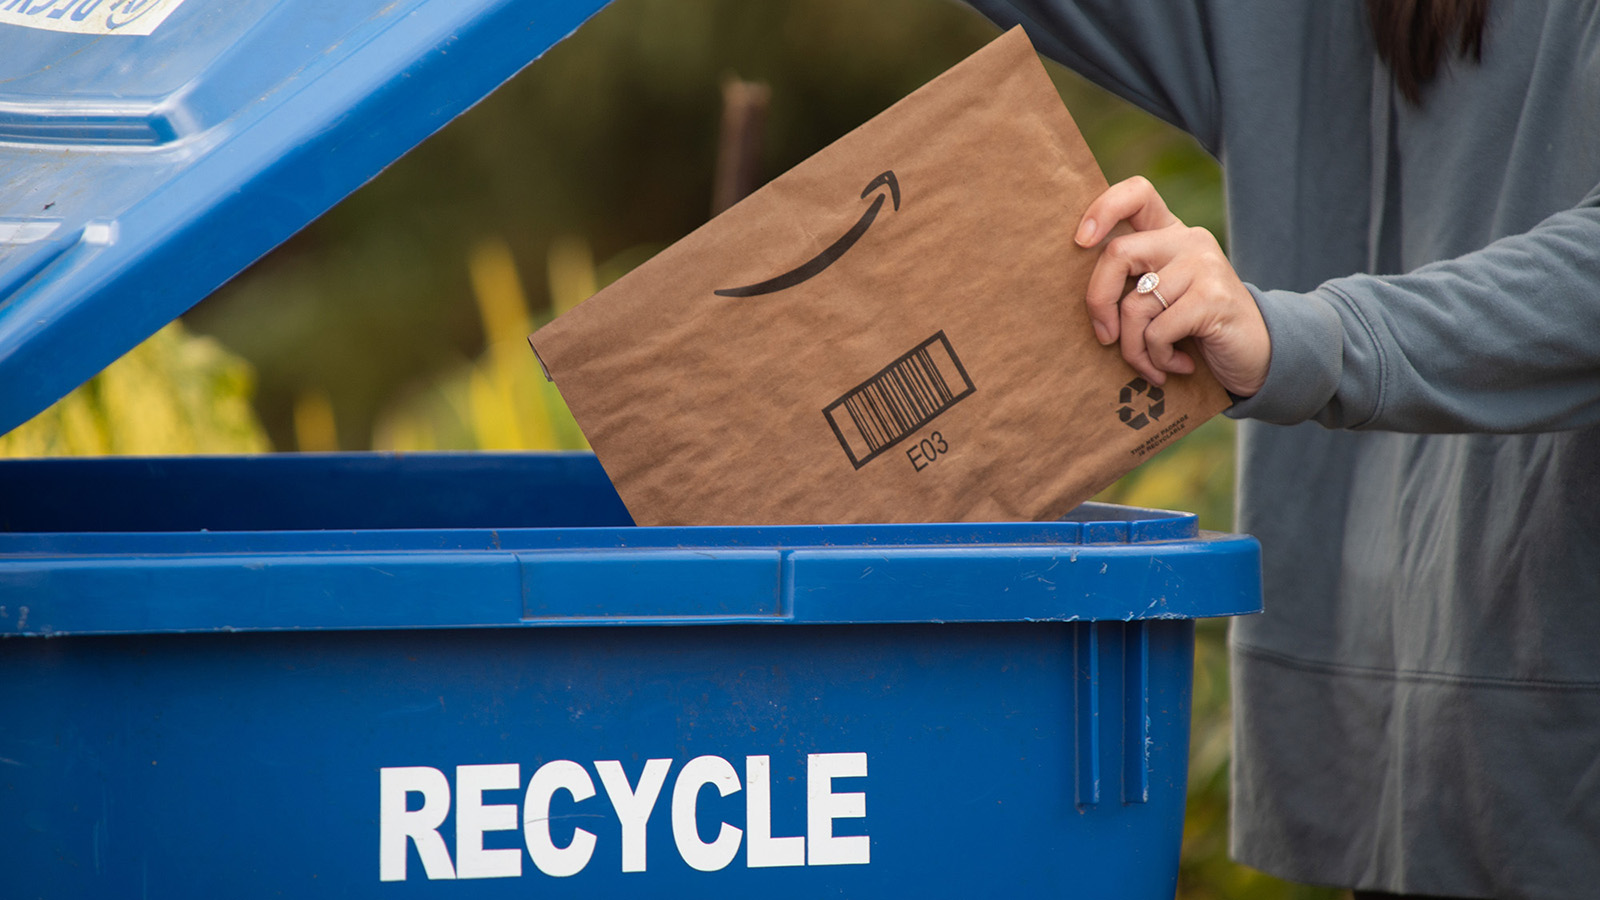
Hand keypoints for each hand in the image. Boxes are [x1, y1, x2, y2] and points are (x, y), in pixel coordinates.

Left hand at [1075, 176, 1270, 396]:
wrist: (1258, 357)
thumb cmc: (1197, 331)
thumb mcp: (1162, 300)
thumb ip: (1132, 284)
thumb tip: (1085, 302)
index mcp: (1171, 234)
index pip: (1137, 193)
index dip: (1102, 209)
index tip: (1080, 241)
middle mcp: (1188, 240)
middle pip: (1117, 254)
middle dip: (1098, 303)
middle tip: (1105, 337)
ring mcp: (1203, 265)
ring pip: (1134, 305)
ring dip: (1133, 348)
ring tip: (1151, 365)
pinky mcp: (1212, 297)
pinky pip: (1157, 331)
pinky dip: (1157, 359)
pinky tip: (1177, 366)